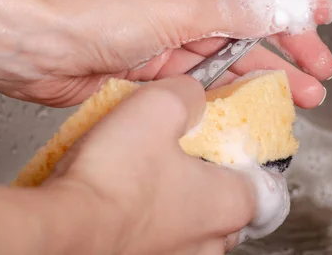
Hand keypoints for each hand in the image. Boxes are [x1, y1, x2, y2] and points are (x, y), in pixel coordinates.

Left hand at [0, 0, 331, 107]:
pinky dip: (235, 80)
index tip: (321, 9)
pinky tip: (263, 93)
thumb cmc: (85, 6)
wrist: (32, 47)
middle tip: (321, 58)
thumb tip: (291, 8)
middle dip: (288, 34)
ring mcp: (168, 14)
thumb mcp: (177, 4)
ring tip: (307, 88)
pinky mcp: (158, 50)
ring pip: (232, 39)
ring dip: (268, 64)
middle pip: (248, 3)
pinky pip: (208, 63)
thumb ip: (239, 9)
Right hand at [45, 75, 282, 254]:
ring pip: (193, 227)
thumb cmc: (114, 179)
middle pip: (229, 208)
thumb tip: (192, 92)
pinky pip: (159, 240)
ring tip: (151, 177)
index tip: (235, 146)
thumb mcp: (159, 106)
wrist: (62, 226)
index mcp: (229, 204)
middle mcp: (209, 243)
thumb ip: (189, 93)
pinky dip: (151, 222)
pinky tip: (127, 199)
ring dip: (180, 203)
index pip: (268, 187)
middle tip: (187, 156)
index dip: (251, 161)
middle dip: (213, 181)